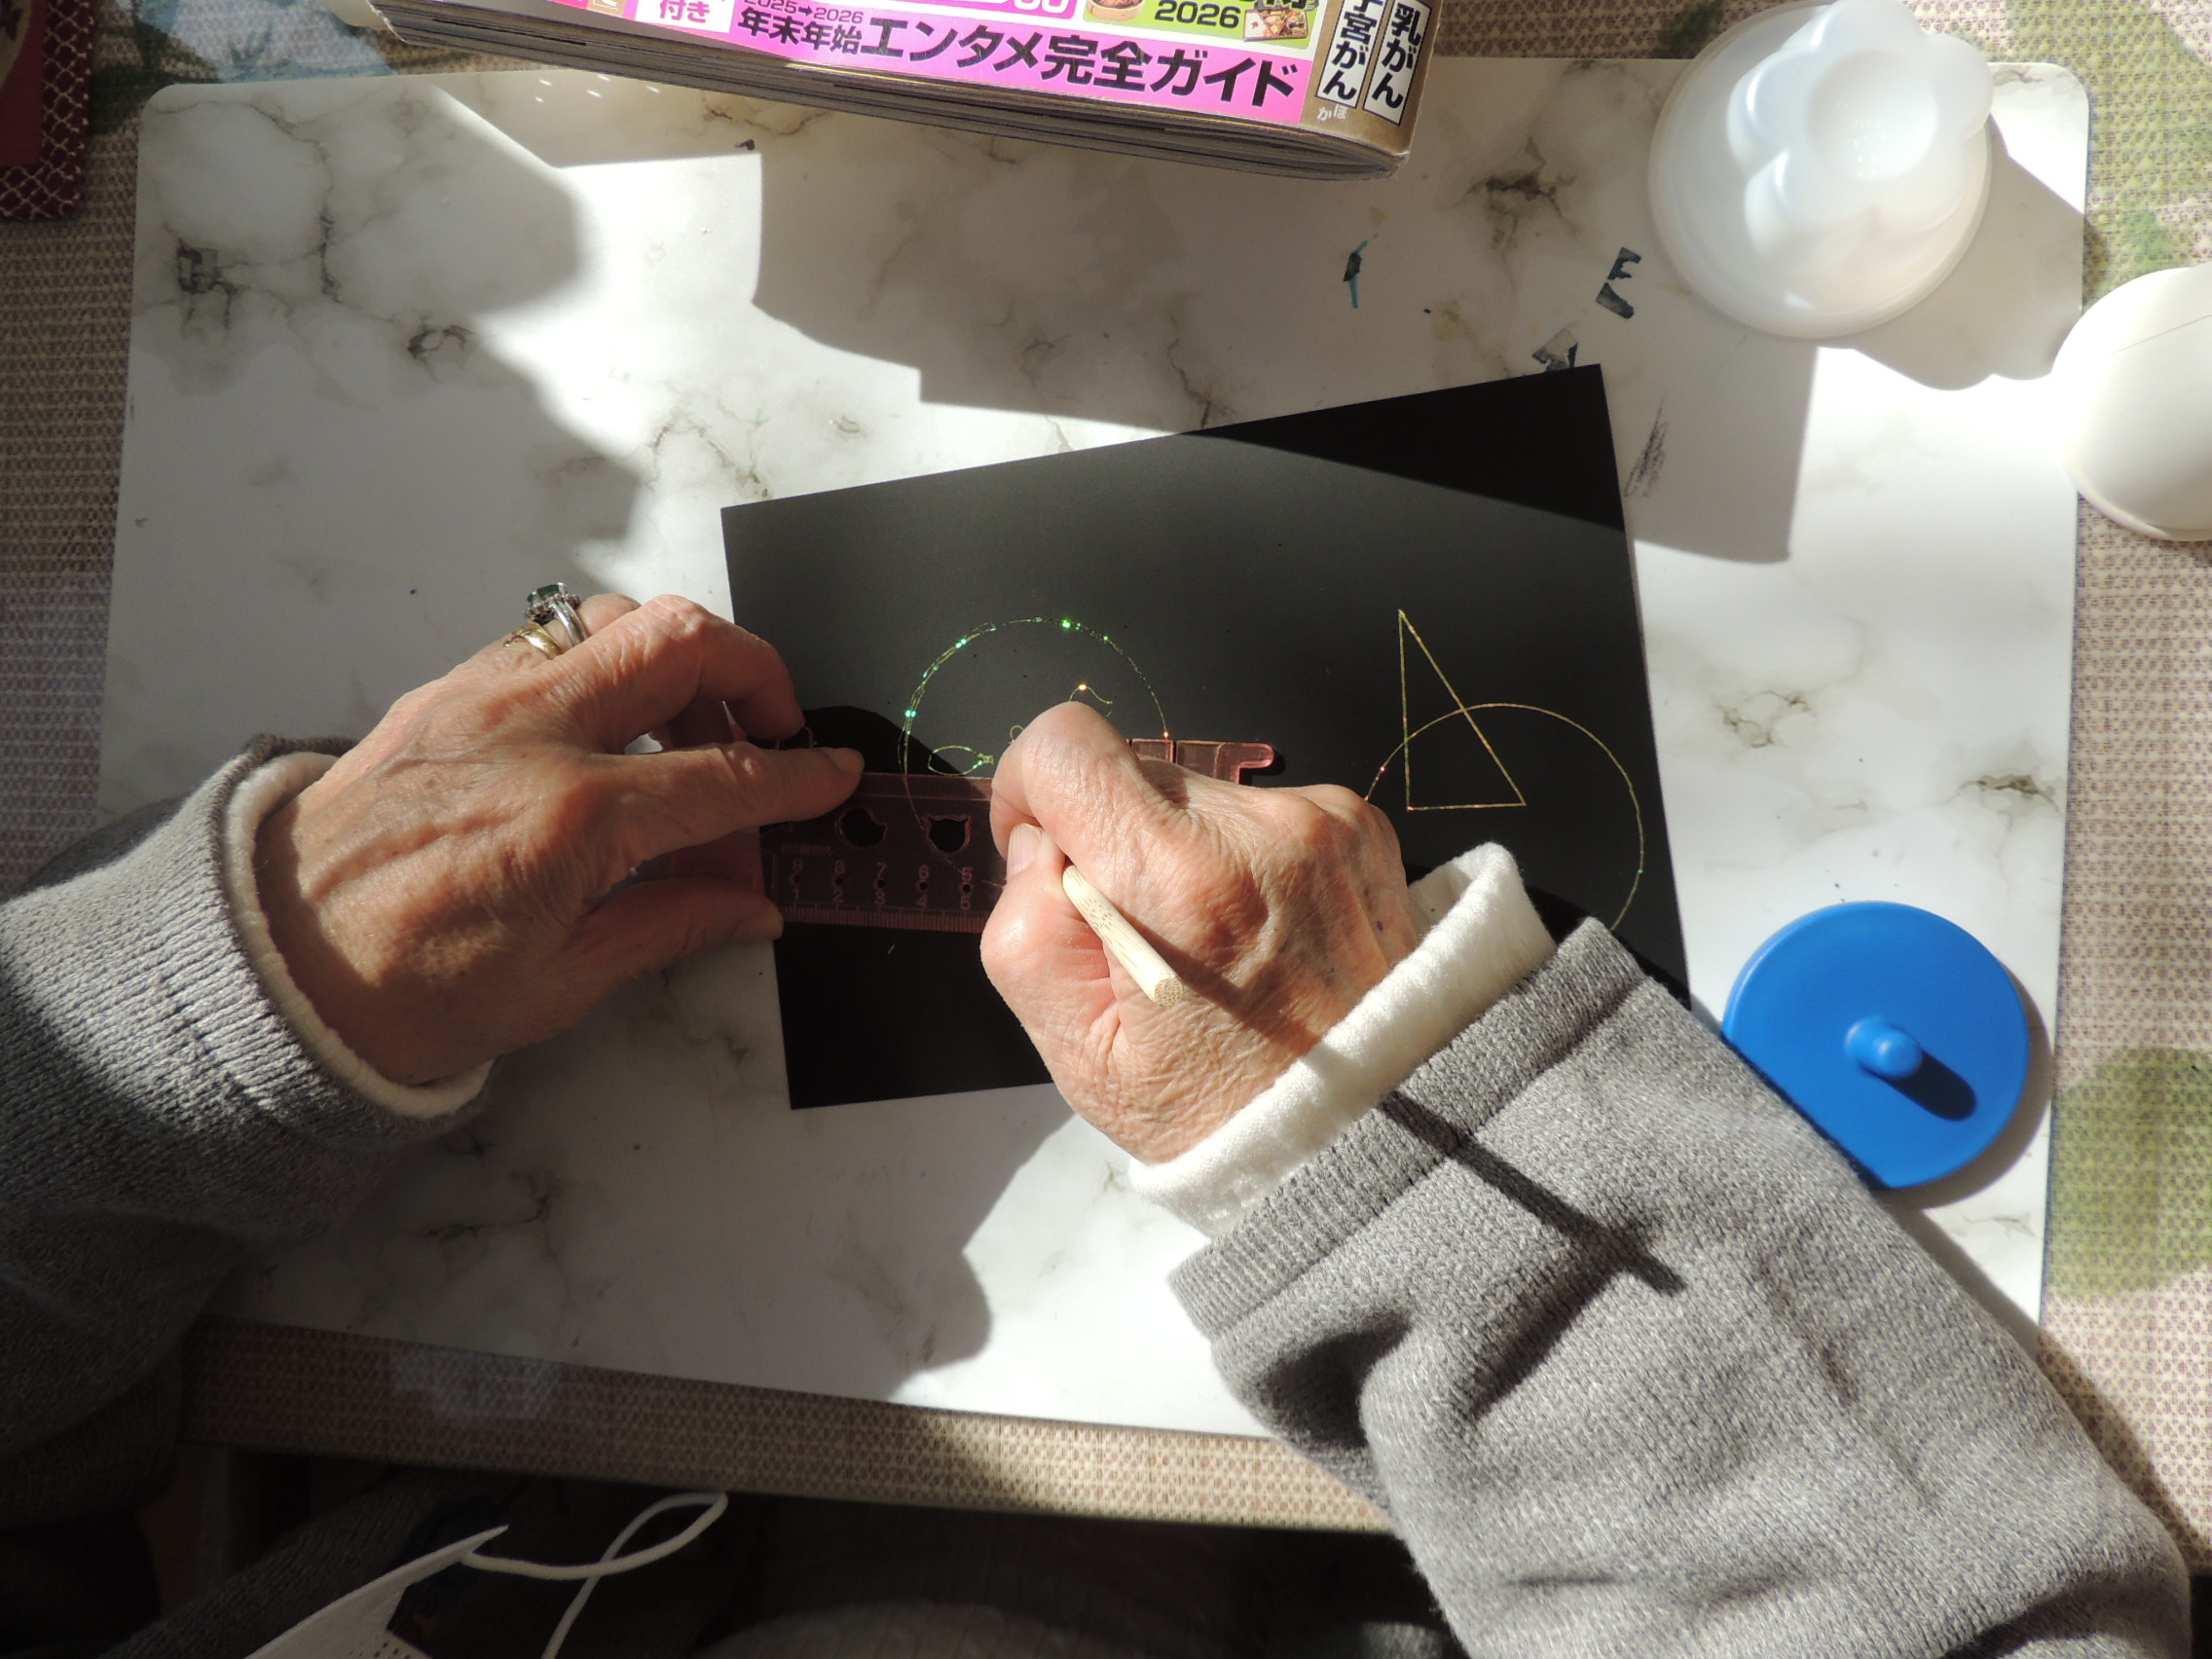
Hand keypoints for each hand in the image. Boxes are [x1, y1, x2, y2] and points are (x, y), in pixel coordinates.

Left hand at [254, 594, 861, 1084]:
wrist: (273, 969)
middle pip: (681, 641)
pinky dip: (600, 663)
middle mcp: (530, 734)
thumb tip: (751, 907)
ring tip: (691, 733)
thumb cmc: (401, 991)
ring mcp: (480, 698)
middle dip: (755, 672)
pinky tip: (609, 730)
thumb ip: (673, 926)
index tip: (831, 775)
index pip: (726, 778)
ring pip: (613, 616)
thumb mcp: (562, 984)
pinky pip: (547, 639)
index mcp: (571, 819)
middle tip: (775, 729)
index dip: (798, 778)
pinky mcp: (442, 692)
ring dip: (676, 658)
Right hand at [981, 703, 1421, 1163]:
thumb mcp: (1080, 1056)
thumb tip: (1038, 846)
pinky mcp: (1358, 823)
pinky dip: (1240, 860)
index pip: (1065, 745)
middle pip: (1129, 768)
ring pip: (1194, 792)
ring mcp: (1320, 820)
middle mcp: (1260, 831)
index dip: (1028, 789)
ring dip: (1180, 851)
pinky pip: (1256, 811)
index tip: (1044, 850)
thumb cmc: (1224, 1110)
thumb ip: (1025, 930)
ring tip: (1211, 947)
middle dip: (1111, 841)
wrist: (1372, 1127)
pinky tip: (1258, 933)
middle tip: (1141, 940)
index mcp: (1178, 883)